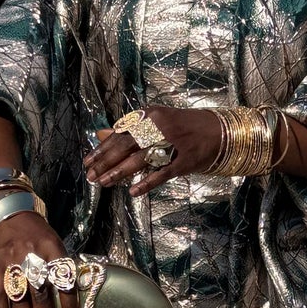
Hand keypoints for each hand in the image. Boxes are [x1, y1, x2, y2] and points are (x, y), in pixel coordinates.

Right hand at [0, 211, 76, 307]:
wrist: (11, 216)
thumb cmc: (38, 236)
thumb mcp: (55, 245)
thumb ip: (61, 270)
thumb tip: (69, 303)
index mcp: (53, 250)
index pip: (63, 281)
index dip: (68, 305)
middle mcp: (33, 256)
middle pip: (40, 293)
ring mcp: (12, 261)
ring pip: (19, 297)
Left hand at [84, 106, 224, 198]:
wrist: (218, 131)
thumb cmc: (183, 127)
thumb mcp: (155, 121)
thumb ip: (130, 129)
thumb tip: (102, 135)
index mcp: (149, 115)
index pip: (120, 133)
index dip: (102, 148)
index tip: (88, 161)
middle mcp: (158, 127)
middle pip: (126, 146)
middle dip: (106, 162)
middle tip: (91, 175)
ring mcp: (172, 144)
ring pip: (139, 160)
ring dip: (119, 172)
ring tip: (104, 182)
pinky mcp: (183, 161)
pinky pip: (161, 174)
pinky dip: (147, 183)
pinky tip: (133, 192)